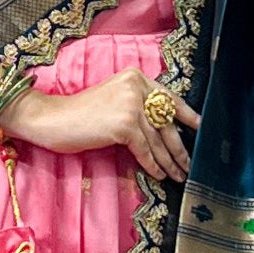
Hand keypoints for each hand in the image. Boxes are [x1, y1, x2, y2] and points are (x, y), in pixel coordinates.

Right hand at [1, 68, 200, 183]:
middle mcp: (136, 86)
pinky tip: (159, 175)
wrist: (53, 119)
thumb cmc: (81, 115)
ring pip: (157, 139)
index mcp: (136, 77)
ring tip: (177, 175)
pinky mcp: (124, 124)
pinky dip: (152, 165)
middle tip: (188, 164)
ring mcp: (131, 104)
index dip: (186, 115)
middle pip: (165, 121)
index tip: (200, 128)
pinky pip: (145, 150)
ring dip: (169, 161)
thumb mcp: (114, 101)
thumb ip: (138, 106)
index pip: (168, 97)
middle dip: (178, 146)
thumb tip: (166, 128)